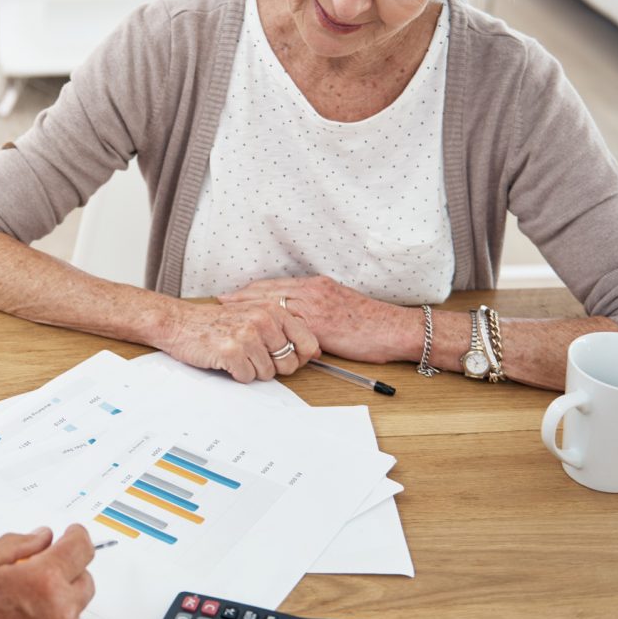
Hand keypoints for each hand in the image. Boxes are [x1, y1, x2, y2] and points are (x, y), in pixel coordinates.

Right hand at [0, 526, 95, 618]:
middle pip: (85, 578)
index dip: (76, 535)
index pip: (81, 548)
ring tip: (24, 603)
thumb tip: (42, 537)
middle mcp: (61, 611)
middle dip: (69, 568)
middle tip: (42, 570)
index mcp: (43, 580)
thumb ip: (15, 543)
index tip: (71, 533)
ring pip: (75, 608)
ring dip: (60, 599)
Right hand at [159, 299, 320, 382]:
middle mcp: (263, 320)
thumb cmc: (217, 322)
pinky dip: (236, 374)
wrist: (181, 323)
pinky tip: (226, 359)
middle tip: (252, 354)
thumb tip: (314, 350)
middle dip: (272, 366)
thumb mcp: (255, 315)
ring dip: (252, 369)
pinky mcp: (232, 351)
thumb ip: (284, 329)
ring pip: (268, 373)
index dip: (299, 356)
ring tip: (237, 354)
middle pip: (288, 363)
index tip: (285, 356)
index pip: (308, 342)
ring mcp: (247, 335)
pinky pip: (247, 377)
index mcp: (273, 310)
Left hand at [218, 276, 415, 363]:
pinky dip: (270, 327)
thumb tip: (298, 324)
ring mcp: (316, 305)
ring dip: (248, 310)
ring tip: (229, 315)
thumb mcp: (340, 308)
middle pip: (268, 291)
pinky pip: (288, 324)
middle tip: (221, 301)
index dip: (252, 290)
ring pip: (273, 305)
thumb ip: (317, 312)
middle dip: (242, 297)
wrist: (396, 329)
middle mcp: (314, 291)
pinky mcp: (319, 323)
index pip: (276, 285)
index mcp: (318, 285)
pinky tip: (254, 333)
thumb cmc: (372, 324)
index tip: (234, 295)